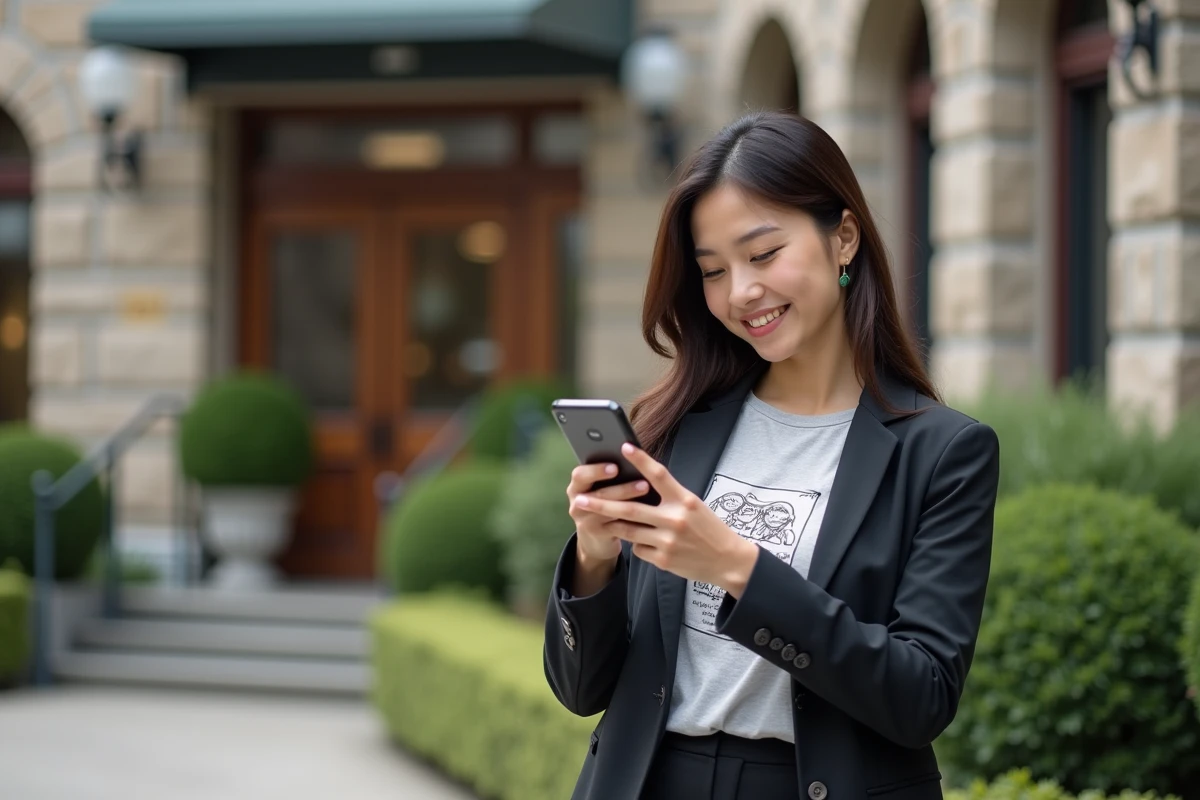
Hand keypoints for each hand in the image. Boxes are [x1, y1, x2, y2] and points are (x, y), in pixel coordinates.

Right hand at [567, 463, 651, 563]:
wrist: (596, 536)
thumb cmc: (605, 501)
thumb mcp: (601, 487)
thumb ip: (611, 475)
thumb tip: (634, 456)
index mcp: (577, 486)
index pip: (579, 475)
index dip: (596, 470)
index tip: (616, 467)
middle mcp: (577, 503)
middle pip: (596, 494)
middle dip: (621, 488)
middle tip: (643, 482)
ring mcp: (585, 521)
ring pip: (607, 511)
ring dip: (628, 501)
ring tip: (647, 491)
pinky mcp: (597, 534)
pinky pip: (615, 527)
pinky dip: (631, 519)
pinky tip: (647, 513)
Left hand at [572, 444, 760, 597]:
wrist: (728, 561)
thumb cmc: (708, 528)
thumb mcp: (693, 506)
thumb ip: (669, 497)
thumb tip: (640, 484)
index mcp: (684, 500)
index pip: (659, 475)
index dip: (641, 459)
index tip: (624, 447)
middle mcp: (675, 519)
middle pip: (630, 509)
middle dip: (601, 504)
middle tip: (579, 500)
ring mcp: (667, 541)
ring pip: (628, 531)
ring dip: (611, 524)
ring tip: (595, 518)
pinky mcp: (663, 559)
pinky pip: (638, 549)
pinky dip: (636, 543)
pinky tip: (645, 541)